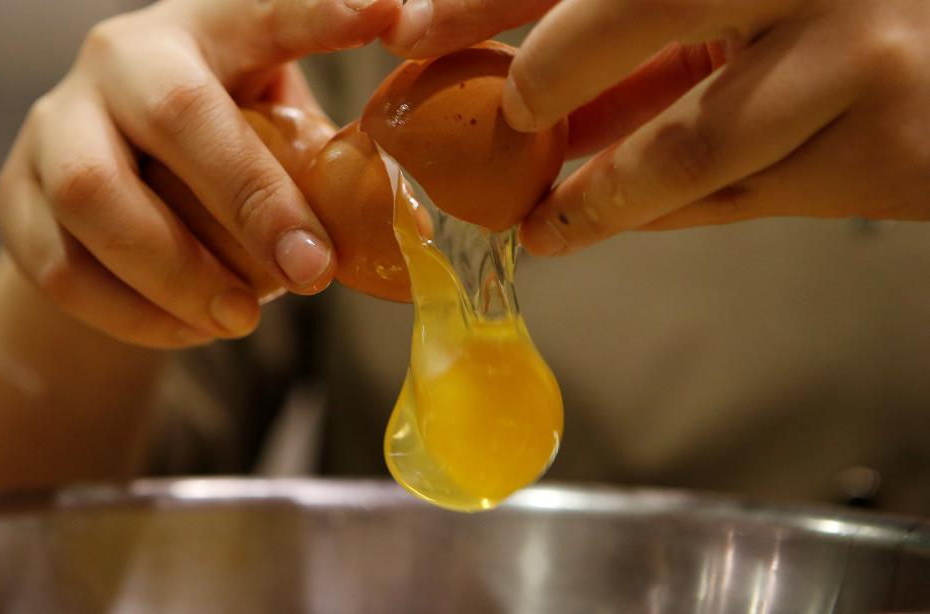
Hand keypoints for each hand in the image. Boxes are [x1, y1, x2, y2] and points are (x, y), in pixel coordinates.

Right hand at [0, 0, 398, 347]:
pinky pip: (62, 268)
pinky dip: (136, 314)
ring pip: (98, 198)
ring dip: (181, 274)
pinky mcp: (15, 195)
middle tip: (311, 274)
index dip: (320, 14)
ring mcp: (56, 124)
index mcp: (204, 30)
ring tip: (243, 319)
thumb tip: (413, 229)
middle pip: (176, 117)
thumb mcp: (270, 134)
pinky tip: (191, 330)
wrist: (106, 192)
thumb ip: (324, 162)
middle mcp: (121, 60)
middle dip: (252, 204)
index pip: (263, 10)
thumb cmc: (217, 154)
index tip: (390, 15)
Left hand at [386, 0, 929, 254]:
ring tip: (541, 223)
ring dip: (594, 193)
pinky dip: (657, 214)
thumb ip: (641, 42)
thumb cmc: (842, 23)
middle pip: (632, 13)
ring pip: (684, 144)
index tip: (411, 28)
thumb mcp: (738, 8)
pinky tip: (603, 219)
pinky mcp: (881, 148)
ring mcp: (853, 52)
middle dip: (541, 78)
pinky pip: (736, 198)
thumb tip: (528, 95)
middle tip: (500, 122)